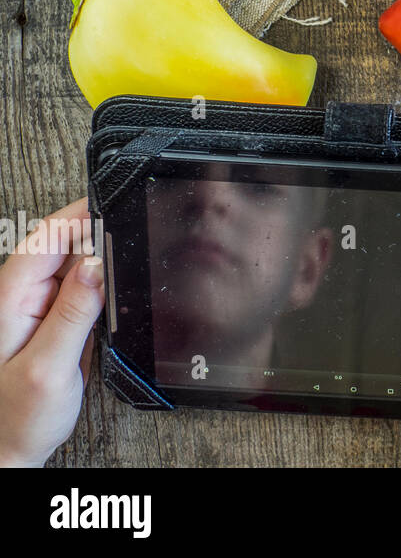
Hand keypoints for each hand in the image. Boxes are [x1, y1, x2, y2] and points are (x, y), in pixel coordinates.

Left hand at [0, 199, 103, 467]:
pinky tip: (112, 294)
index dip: (80, 215)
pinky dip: (100, 283)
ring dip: (100, 259)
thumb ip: (73, 313)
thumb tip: (97, 264)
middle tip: (131, 242)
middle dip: (96, 235)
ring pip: (74, 263)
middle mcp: (19, 298)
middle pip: (62, 243)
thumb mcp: (47, 368)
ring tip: (125, 269)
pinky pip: (80, 287)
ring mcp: (36, 308)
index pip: (45, 237)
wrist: (8, 450)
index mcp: (8, 300)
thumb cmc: (16, 419)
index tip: (114, 205)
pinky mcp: (54, 320)